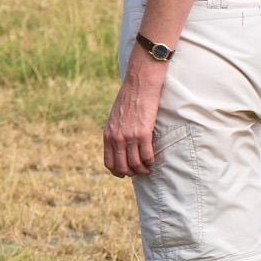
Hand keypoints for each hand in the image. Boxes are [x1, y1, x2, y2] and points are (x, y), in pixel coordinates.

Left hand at [102, 49, 165, 177]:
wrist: (138, 86)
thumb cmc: (127, 101)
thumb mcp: (114, 119)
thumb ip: (114, 133)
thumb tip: (119, 148)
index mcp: (107, 135)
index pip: (108, 162)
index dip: (117, 172)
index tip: (125, 174)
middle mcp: (116, 137)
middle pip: (122, 167)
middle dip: (132, 173)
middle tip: (140, 172)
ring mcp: (129, 136)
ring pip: (135, 164)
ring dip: (143, 169)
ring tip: (147, 168)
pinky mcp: (143, 133)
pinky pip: (147, 155)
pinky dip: (151, 161)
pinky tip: (153, 159)